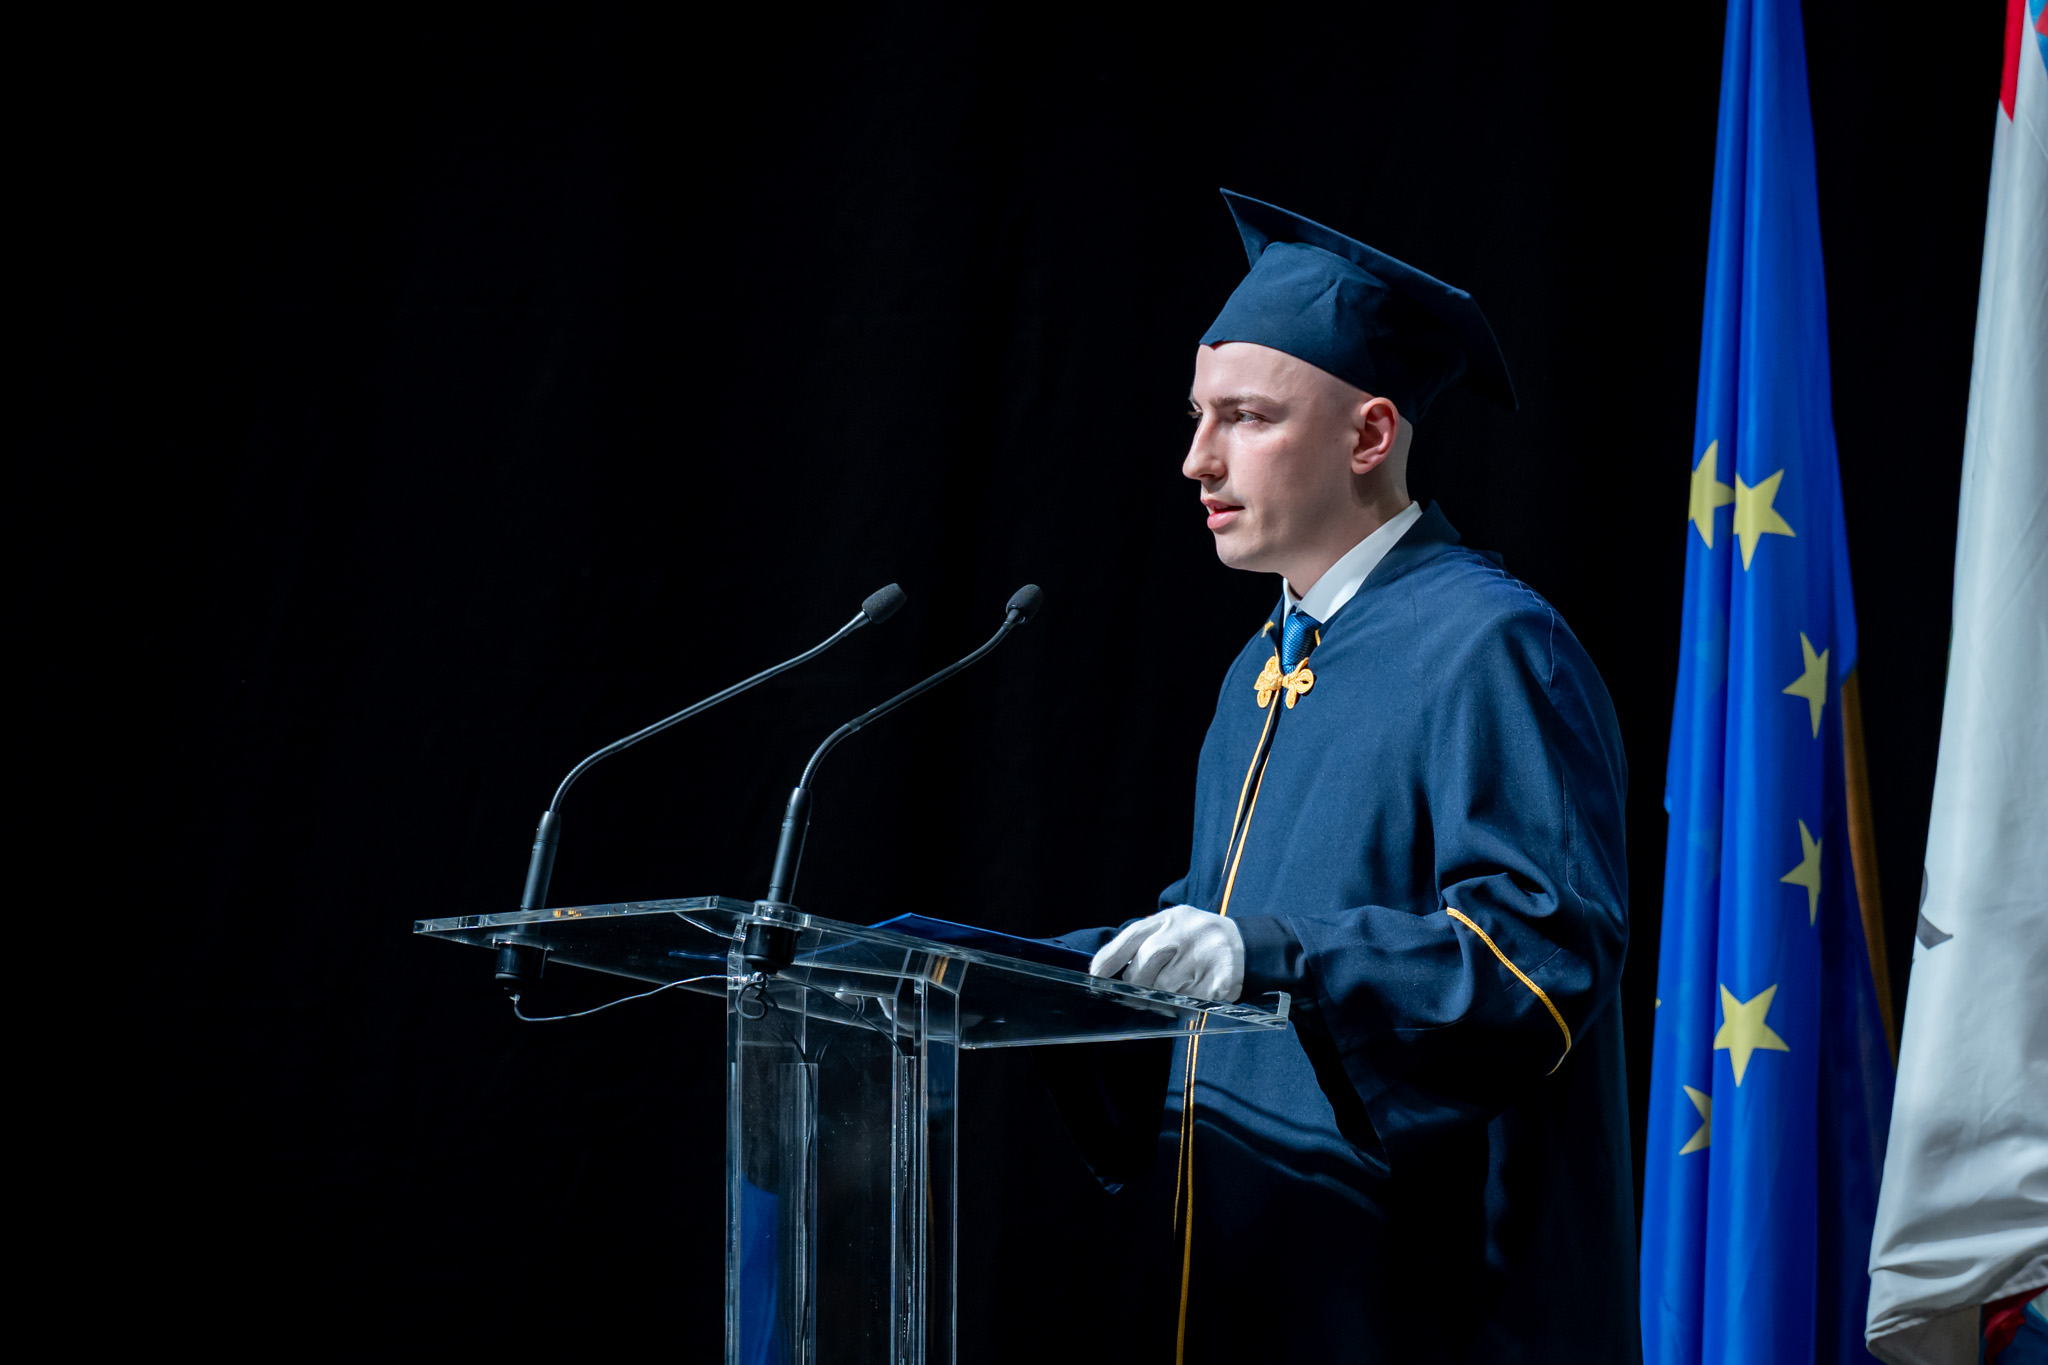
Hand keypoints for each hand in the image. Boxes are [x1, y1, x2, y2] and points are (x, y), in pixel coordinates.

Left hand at [1089, 905, 1243, 1001]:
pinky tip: (1192, 994)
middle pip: (1145, 965)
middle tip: (1139, 995)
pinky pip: (1190, 1001)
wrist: (1246, 944)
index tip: (1095, 976)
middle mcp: (1186, 932)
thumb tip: (1106, 969)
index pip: (1132, 936)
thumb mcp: (1172, 927)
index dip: (1110, 957)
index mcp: (1170, 918)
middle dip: (1138, 985)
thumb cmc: (1196, 938)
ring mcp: (1205, 954)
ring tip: (1173, 991)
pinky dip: (1186, 1004)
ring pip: (1166, 988)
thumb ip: (1144, 942)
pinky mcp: (1221, 978)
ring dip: (1163, 997)